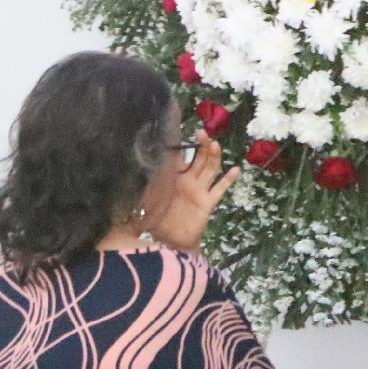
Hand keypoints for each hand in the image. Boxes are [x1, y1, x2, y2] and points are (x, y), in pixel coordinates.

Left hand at [148, 138, 240, 254]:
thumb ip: (141, 185)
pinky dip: (228, 180)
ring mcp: (199, 190)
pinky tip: (236, 170)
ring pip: (210, 169)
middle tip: (202, 133)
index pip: (178, 156)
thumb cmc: (155, 219)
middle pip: (198, 158)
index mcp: (172, 177)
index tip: (181, 128)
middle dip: (201, 145)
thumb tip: (131, 168)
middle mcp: (188, 180)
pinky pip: (220, 189)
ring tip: (215, 144)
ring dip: (213, 156)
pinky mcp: (208, 202)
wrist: (168, 240)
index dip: (180, 143)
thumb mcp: (144, 199)